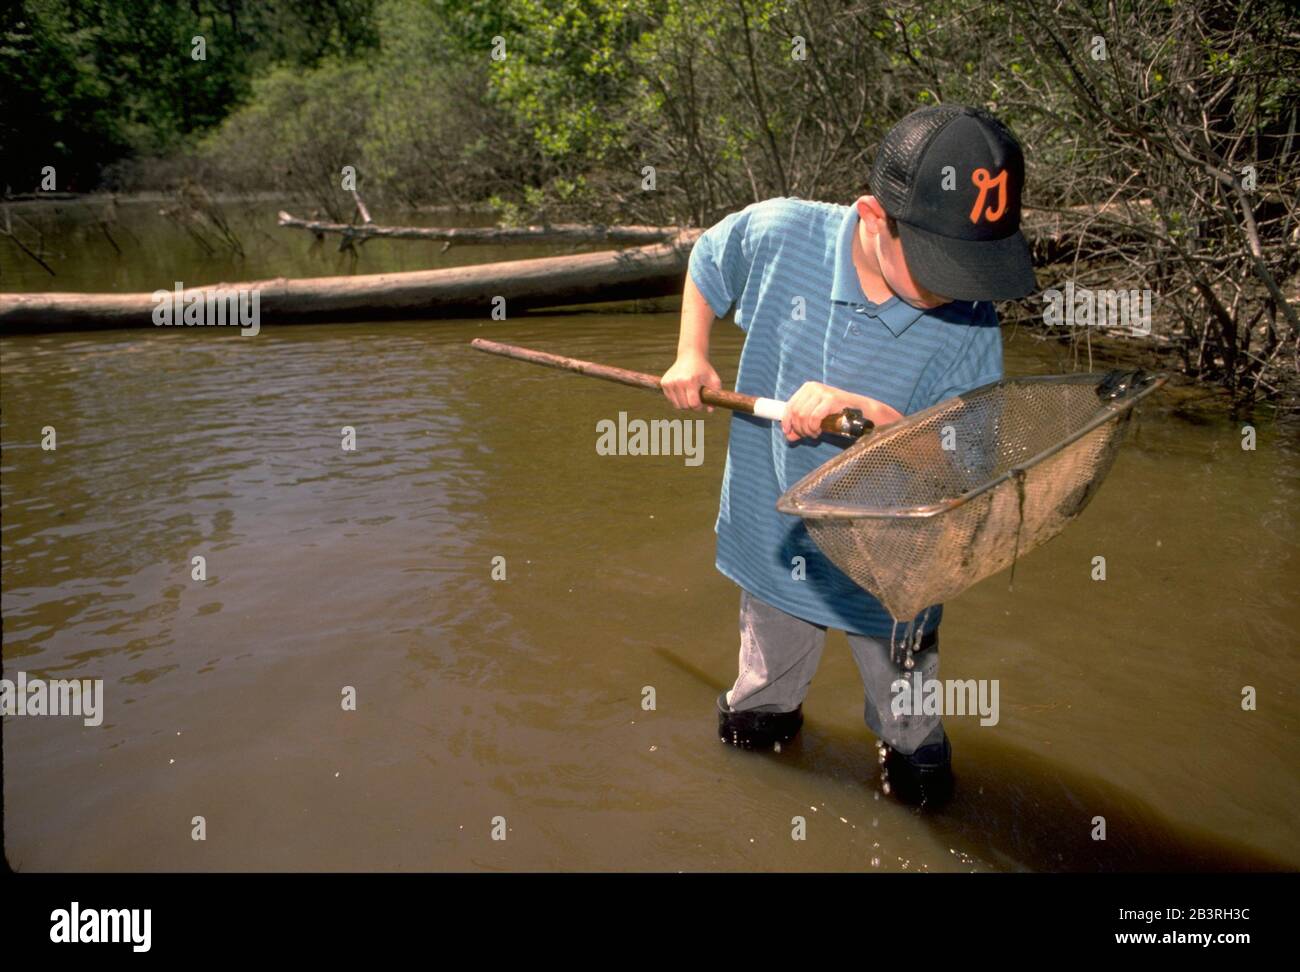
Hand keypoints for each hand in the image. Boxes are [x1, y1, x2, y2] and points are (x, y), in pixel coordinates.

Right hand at [661, 353, 721, 410]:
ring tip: (689, 395)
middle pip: (684, 406)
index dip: (698, 407)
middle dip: (691, 405)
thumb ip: (715, 395)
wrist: (690, 356)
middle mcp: (678, 382)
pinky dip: (676, 399)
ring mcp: (669, 382)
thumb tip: (709, 410)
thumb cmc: (704, 369)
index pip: (693, 404)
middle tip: (696, 398)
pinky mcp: (664, 383)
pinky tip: (682, 391)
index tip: (701, 403)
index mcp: (690, 381)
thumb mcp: (714, 380)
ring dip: (684, 403)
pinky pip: (670, 399)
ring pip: (676, 405)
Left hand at [781, 381, 902, 440]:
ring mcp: (822, 392)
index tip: (788, 433)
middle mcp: (812, 387)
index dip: (786, 421)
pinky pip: (814, 417)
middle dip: (799, 428)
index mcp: (807, 388)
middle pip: (795, 412)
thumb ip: (802, 426)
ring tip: (815, 433)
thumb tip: (788, 436)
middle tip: (808, 435)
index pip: (789, 406)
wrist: (861, 411)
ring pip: (803, 416)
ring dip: (807, 430)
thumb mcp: (816, 419)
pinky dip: (814, 428)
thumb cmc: (838, 414)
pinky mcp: (830, 399)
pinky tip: (820, 431)